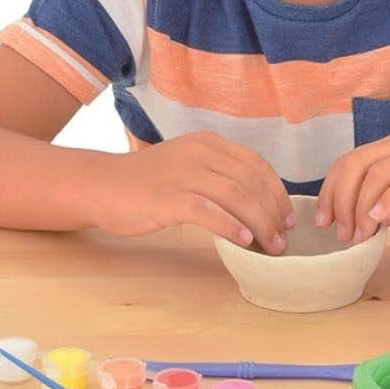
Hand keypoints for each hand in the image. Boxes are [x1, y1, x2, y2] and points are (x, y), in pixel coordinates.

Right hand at [93, 132, 293, 251]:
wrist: (101, 185)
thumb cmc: (148, 182)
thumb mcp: (188, 166)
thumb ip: (219, 176)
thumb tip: (258, 206)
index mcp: (210, 143)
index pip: (257, 165)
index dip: (278, 192)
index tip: (287, 217)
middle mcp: (201, 152)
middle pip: (251, 182)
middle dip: (273, 212)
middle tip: (283, 237)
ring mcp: (184, 172)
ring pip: (236, 196)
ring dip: (260, 223)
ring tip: (270, 245)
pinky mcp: (168, 196)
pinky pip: (209, 211)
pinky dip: (231, 226)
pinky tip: (244, 240)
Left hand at [315, 133, 389, 242]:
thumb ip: (388, 203)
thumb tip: (358, 222)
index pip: (349, 161)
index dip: (330, 191)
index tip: (325, 221)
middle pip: (356, 164)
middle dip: (340, 200)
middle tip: (341, 234)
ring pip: (378, 173)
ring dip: (361, 207)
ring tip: (360, 236)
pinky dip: (389, 200)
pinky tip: (379, 221)